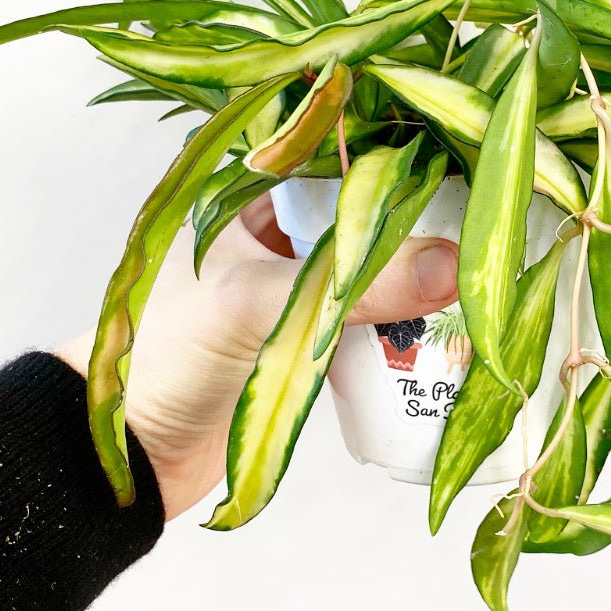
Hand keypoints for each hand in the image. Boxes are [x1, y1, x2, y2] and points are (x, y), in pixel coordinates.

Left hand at [56, 194, 457, 519]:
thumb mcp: (253, 307)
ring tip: (471, 277)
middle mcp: (268, 229)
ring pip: (365, 266)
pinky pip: (361, 315)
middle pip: (359, 212)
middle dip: (414, 224)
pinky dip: (395, 323)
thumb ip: (346, 286)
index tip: (461, 170)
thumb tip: (448, 267)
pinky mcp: (300, 334)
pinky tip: (435, 328)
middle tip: (477, 231)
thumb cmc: (163, 360)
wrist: (133, 455)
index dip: (395, 160)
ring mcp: (286, 284)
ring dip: (409, 278)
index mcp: (241, 193)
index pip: (332, 155)